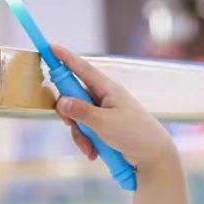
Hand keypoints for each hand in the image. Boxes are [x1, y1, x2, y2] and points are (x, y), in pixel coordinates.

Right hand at [50, 42, 176, 171]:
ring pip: (78, 117)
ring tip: (90, 149)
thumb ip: (81, 112)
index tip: (49, 47)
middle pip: (73, 96)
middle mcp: (105, 97)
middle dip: (69, 113)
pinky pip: (86, 130)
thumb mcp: (104, 123)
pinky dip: (87, 142)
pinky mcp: (105, 127)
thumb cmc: (134, 134)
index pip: (82, 68)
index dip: (65, 58)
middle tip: (69, 123)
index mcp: (107, 88)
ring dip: (80, 134)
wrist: (154, 156)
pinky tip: (93, 153)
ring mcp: (104, 113)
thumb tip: (61, 101)